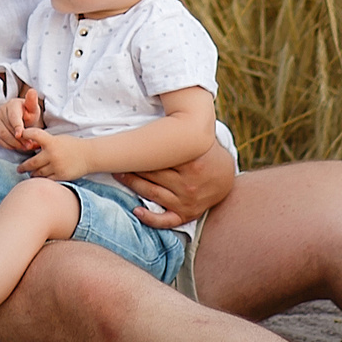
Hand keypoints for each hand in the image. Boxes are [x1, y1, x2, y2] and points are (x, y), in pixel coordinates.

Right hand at [0, 87, 40, 150]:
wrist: (22, 116)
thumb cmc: (28, 112)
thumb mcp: (33, 107)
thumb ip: (32, 101)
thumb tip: (32, 91)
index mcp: (12, 105)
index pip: (12, 116)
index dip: (16, 126)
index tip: (20, 134)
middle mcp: (1, 112)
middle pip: (7, 128)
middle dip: (19, 139)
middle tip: (29, 145)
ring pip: (2, 135)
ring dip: (14, 143)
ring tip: (25, 146)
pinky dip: (9, 145)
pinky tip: (17, 146)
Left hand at [14, 128, 94, 181]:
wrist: (89, 155)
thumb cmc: (72, 146)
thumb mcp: (58, 139)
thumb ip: (45, 142)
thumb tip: (29, 145)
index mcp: (51, 142)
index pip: (34, 135)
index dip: (26, 134)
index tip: (20, 136)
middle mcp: (52, 154)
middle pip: (31, 163)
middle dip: (23, 167)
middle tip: (19, 169)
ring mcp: (56, 166)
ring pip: (38, 173)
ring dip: (32, 174)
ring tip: (30, 174)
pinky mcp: (61, 176)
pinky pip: (47, 180)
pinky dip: (42, 180)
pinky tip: (40, 179)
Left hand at [114, 139, 237, 228]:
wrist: (226, 176)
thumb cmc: (206, 153)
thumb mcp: (198, 141)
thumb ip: (179, 135)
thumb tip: (156, 120)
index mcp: (192, 163)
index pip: (157, 158)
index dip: (138, 154)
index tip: (123, 150)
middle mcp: (189, 183)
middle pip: (151, 175)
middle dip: (131, 168)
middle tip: (115, 162)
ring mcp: (188, 201)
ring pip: (152, 193)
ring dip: (132, 185)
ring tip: (119, 176)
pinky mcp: (188, 214)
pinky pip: (167, 220)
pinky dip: (150, 219)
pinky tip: (136, 211)